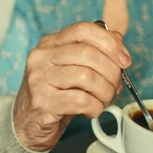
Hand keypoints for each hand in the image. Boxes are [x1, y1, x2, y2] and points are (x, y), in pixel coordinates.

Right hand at [13, 21, 130, 151]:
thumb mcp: (72, 68)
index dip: (110, 42)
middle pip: (88, 53)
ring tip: (102, 100)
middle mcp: (41, 57)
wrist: (28, 122)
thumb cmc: (55, 93)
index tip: (124, 59)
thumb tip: (118, 40)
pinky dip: (95, 107)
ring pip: (88, 77)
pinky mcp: (42, 101)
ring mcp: (39, 78)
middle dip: (112, 72)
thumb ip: (94, 51)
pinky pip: (82, 101)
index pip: (83, 30)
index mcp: (50, 43)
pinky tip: (90, 110)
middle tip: (115, 86)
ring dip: (105, 92)